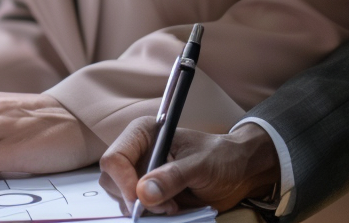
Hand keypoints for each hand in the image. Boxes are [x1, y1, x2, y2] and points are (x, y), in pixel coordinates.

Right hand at [101, 119, 280, 213]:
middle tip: (166, 206)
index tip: (142, 203)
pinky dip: (151, 217)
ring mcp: (141, 174)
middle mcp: (136, 153)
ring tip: (173, 206)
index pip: (114, 158)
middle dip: (134, 199)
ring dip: (145, 210)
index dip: (123, 182)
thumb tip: (143, 195)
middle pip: (111, 181)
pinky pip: (137, 210)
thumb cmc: (220, 157)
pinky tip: (172, 210)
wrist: (238, 171)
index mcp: (143, 134)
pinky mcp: (149, 194)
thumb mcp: (199, 165)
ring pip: (122, 199)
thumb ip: (172, 177)